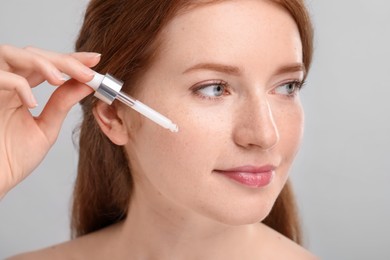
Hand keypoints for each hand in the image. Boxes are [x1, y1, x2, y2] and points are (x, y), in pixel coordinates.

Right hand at [0, 45, 100, 197]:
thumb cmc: (12, 159)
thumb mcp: (45, 128)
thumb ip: (62, 104)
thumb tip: (86, 84)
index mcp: (21, 91)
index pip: (47, 65)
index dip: (71, 60)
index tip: (95, 61)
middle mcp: (6, 84)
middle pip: (33, 54)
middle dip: (63, 60)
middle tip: (88, 73)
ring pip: (12, 54)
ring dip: (41, 63)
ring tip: (61, 80)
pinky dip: (19, 85)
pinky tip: (32, 103)